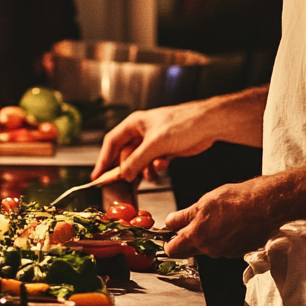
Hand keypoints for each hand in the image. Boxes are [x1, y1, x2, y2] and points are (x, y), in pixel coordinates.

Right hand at [91, 100, 220, 180]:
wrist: (208, 125)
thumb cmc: (182, 124)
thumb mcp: (154, 144)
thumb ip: (137, 160)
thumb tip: (123, 174)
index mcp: (135, 124)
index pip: (112, 142)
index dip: (103, 158)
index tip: (98, 174)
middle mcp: (142, 132)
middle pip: (126, 154)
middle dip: (128, 168)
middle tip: (126, 182)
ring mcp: (154, 141)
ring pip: (140, 161)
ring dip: (144, 170)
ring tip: (151, 174)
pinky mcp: (165, 150)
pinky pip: (153, 163)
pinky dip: (156, 167)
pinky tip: (162, 166)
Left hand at [163, 177, 281, 257]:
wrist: (265, 206)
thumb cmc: (236, 200)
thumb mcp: (203, 203)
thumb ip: (184, 216)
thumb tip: (170, 222)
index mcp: (197, 237)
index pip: (173, 250)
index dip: (168, 243)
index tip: (168, 236)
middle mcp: (210, 249)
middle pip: (190, 251)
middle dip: (186, 240)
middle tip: (190, 224)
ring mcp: (225, 252)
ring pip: (208, 248)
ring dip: (207, 237)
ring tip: (217, 218)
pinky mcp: (238, 252)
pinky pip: (223, 247)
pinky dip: (222, 238)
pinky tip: (230, 223)